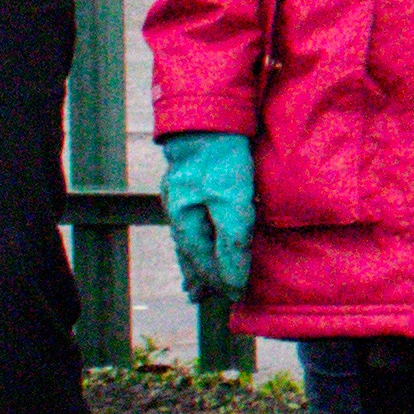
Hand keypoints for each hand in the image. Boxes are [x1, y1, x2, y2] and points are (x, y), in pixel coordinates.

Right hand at [159, 131, 255, 301]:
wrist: (210, 116)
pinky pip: (192, 217)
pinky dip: (195, 234)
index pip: (204, 260)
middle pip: (190, 251)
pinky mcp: (190, 180)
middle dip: (199, 275)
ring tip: (194, 278)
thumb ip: (232, 244)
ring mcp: (181, 194)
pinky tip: (196, 233)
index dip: (221, 279)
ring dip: (194, 258)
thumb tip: (232, 282)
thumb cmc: (222, 161)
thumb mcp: (233, 205)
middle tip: (200, 297)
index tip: (235, 296)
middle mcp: (178, 210)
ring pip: (188, 235)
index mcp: (185, 220)